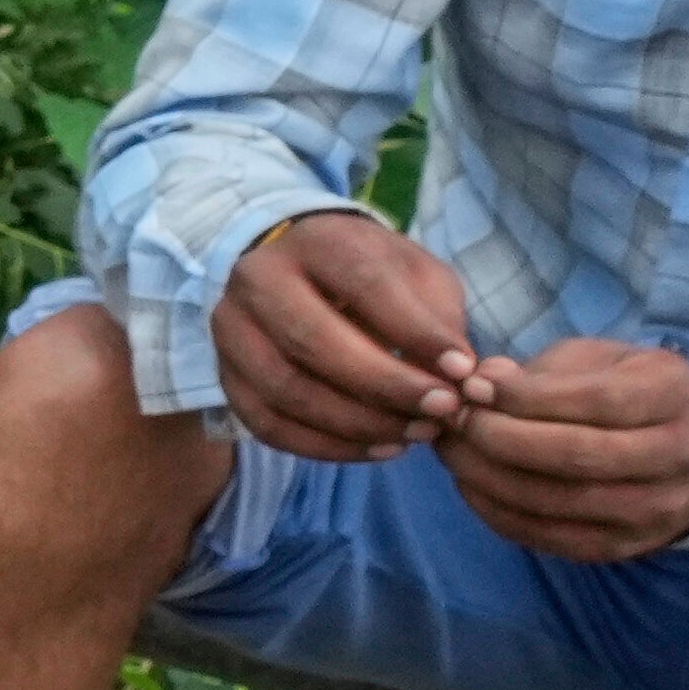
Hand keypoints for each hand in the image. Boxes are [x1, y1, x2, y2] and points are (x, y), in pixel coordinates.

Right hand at [212, 211, 483, 464]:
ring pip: (287, 390)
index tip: (463, 372)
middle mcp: (259, 279)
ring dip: (359, 424)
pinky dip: (328, 447)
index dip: (416, 333)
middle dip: (386, 386)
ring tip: (415, 435)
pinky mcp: (225, 376)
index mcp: (315, 240)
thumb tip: (458, 376)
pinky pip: (268, 425)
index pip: (363, 285)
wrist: (296, 274)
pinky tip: (378, 449)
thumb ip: (438, 316)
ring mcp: (231, 330)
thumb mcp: (415, 275)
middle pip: (314, 341)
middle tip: (441, 412)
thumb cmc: (368, 275)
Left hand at [443, 334, 688, 562]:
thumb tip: (482, 380)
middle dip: (500, 438)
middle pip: (576, 455)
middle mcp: (676, 456)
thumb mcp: (603, 360)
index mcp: (674, 394)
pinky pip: (553, 537)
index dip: (527, 397)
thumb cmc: (635, 391)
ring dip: (490, 477)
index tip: (475, 387)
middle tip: (455, 420)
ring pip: (560, 501)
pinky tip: (472, 484)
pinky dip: (501, 512)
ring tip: (452, 450)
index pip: (596, 401)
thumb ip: (545, 371)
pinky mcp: (626, 546)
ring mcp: (655, 509)